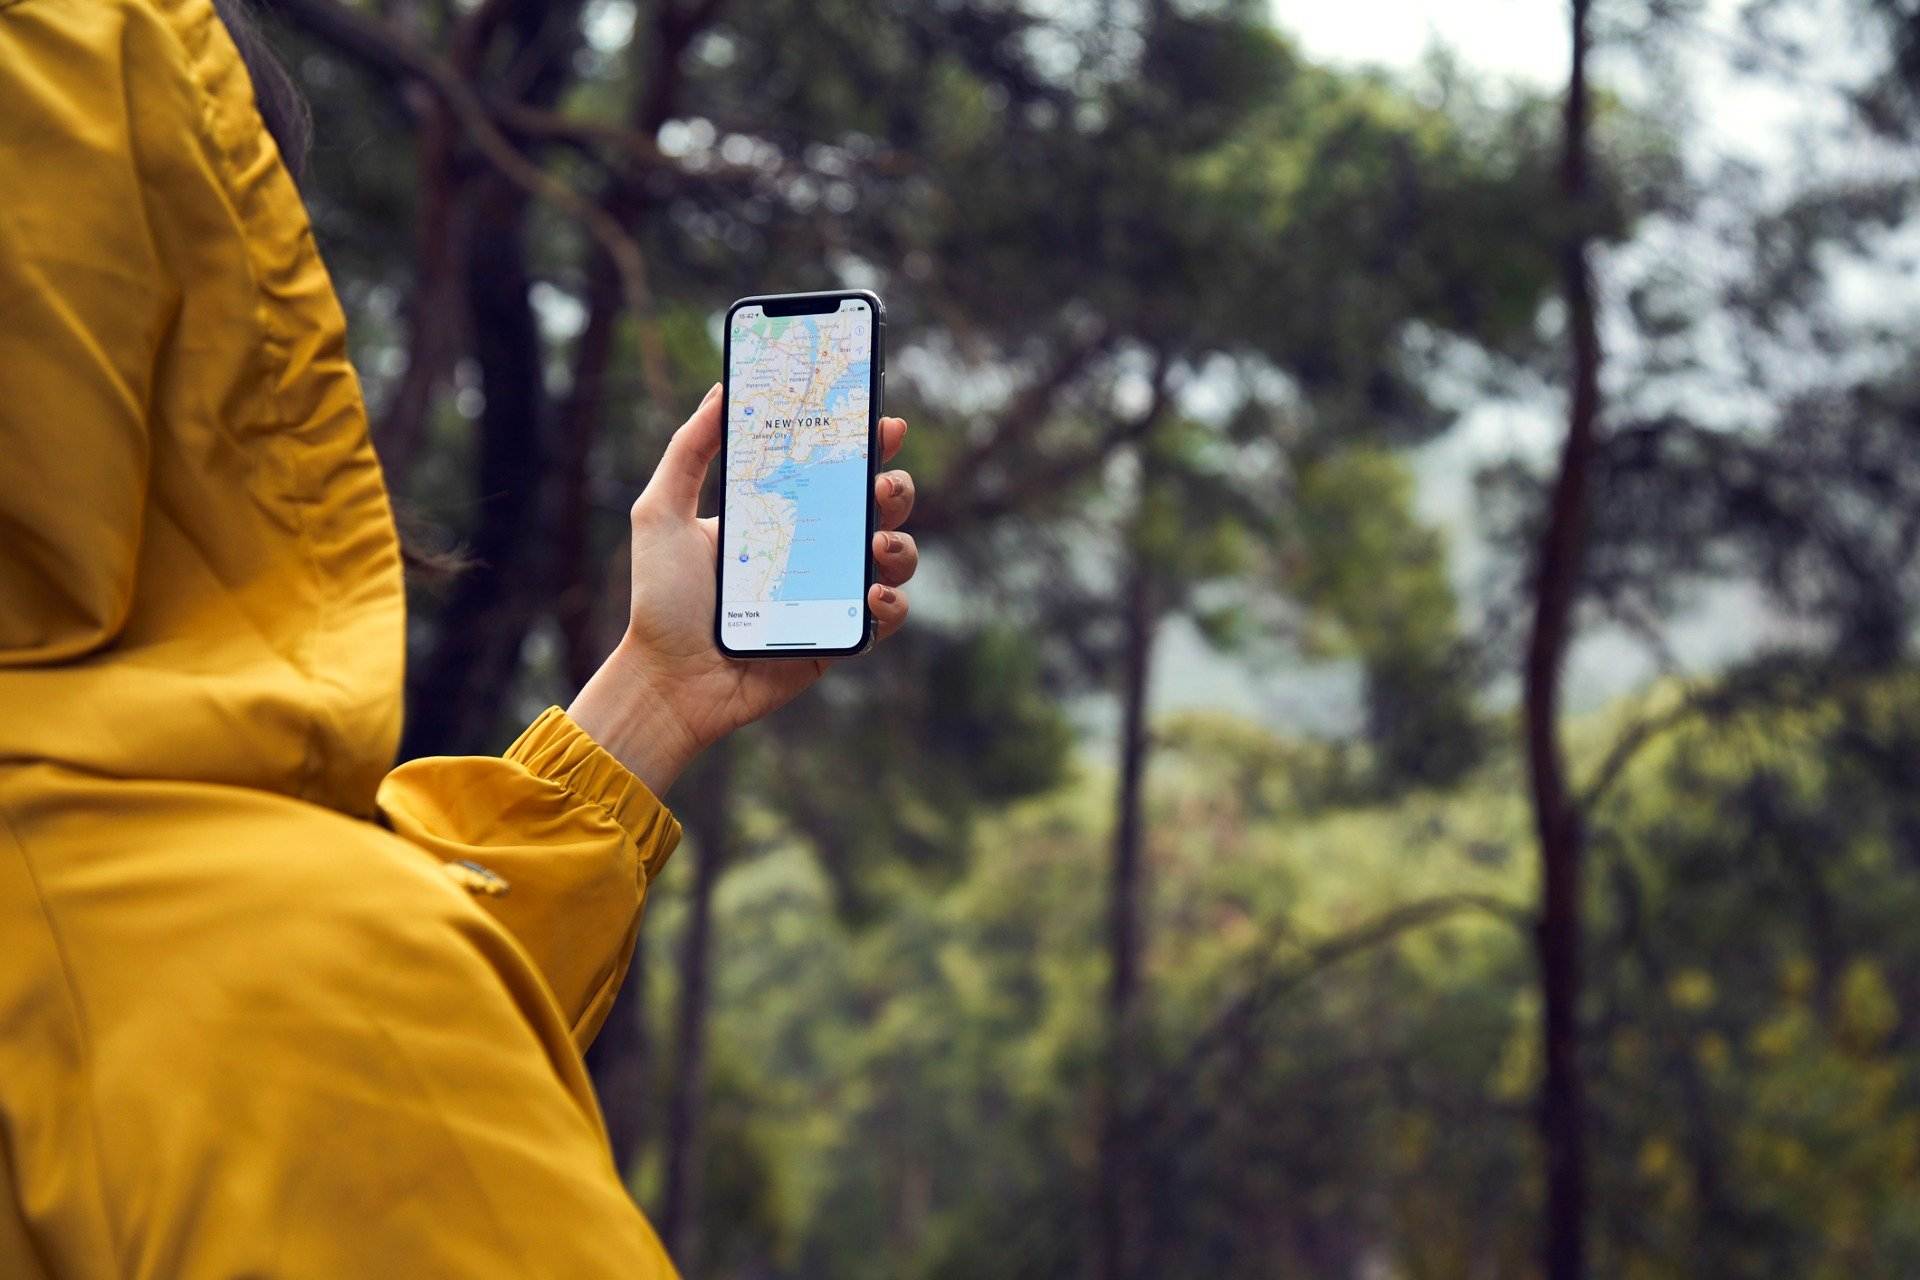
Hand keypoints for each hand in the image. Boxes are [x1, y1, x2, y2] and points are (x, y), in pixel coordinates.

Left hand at [568, 382, 917, 795]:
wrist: (669, 679)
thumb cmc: (661, 600)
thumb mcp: (661, 512)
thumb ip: (689, 450)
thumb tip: (723, 389)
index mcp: (779, 513)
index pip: (833, 469)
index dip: (865, 443)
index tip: (884, 424)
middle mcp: (812, 549)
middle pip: (876, 507)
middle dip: (895, 488)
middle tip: (881, 486)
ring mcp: (830, 594)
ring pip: (895, 557)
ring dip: (902, 543)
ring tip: (876, 544)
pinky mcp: (840, 637)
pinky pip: (888, 616)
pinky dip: (892, 603)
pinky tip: (870, 595)